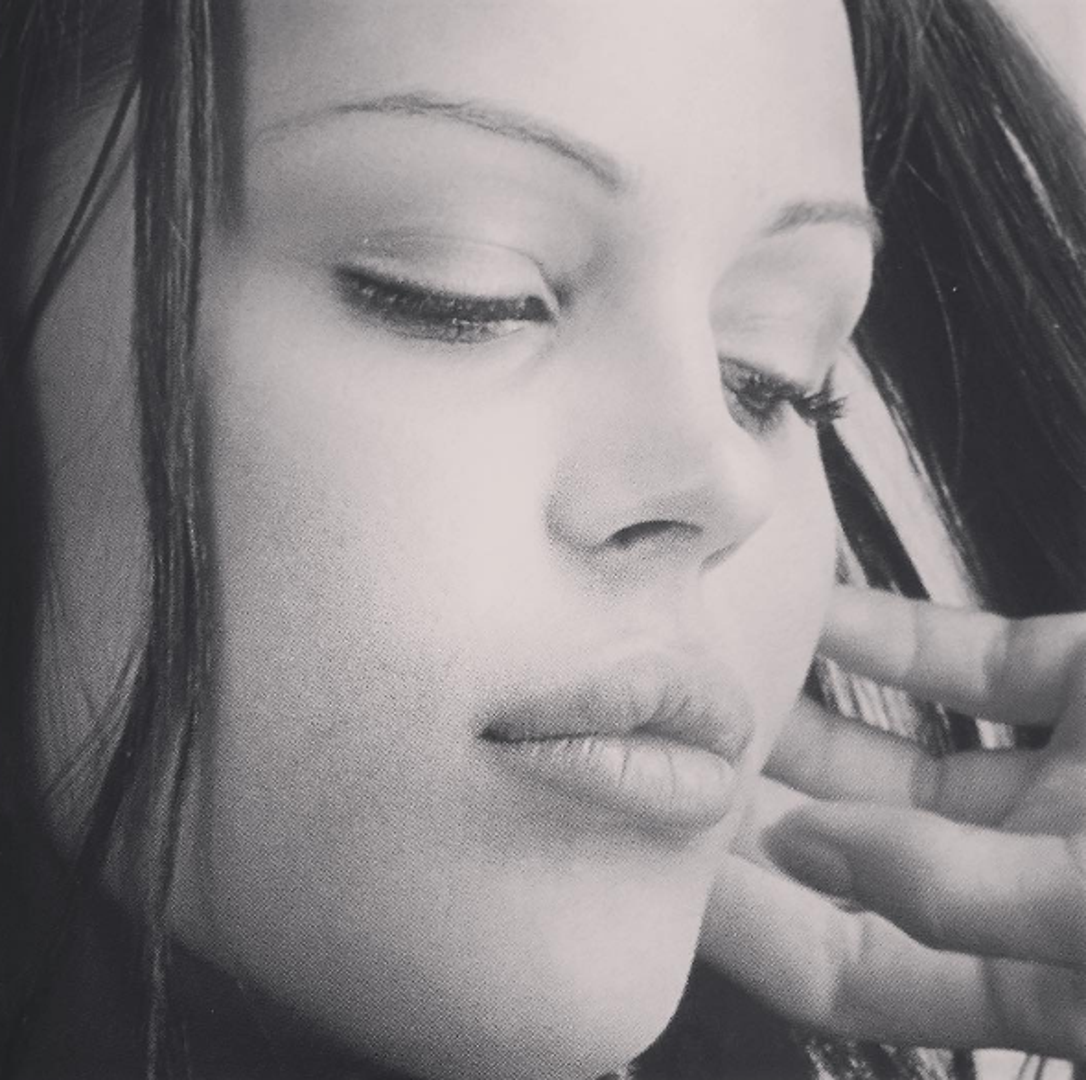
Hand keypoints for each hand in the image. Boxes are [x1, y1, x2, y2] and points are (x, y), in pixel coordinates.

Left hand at [699, 586, 1085, 1059]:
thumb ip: (943, 889)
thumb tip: (801, 853)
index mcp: (1039, 975)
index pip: (844, 967)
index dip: (746, 921)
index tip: (661, 857)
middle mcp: (1033, 882)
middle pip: (850, 852)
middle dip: (757, 805)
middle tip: (669, 752)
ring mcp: (1063, 785)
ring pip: (898, 758)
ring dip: (808, 720)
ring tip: (718, 682)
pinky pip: (970, 660)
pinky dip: (887, 633)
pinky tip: (817, 608)